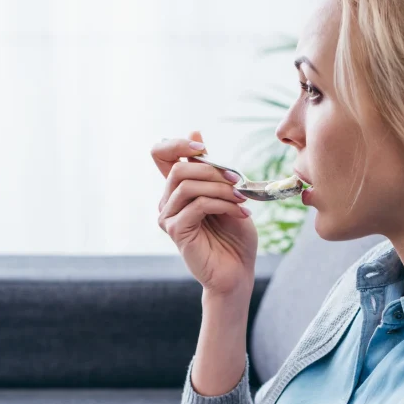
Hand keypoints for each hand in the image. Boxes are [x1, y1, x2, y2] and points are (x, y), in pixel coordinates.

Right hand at [152, 129, 257, 296]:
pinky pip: (197, 206)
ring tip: (243, 201)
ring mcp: (167, 217)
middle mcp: (167, 201)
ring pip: (188, 186)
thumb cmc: (235, 236)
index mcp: (177, 189)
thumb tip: (194, 131)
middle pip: (179, 168)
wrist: (238, 272)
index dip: (177, 143)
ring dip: (221, 189)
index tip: (204, 148)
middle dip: (213, 171)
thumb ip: (211, 168)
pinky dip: (223, 205)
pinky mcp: (176, 232)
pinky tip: (242, 213)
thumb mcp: (227, 194)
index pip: (160, 154)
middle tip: (239, 182)